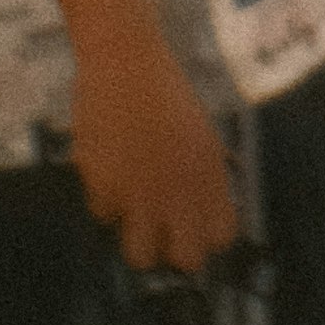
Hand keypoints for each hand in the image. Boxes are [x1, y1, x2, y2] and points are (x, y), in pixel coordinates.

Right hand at [68, 19, 236, 272]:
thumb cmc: (169, 91)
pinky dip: (107, 202)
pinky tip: (110, 175)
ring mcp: (140, 196)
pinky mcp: (103, 190)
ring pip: (140, 255)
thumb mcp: (202, 131)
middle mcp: (180, 192)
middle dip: (177, 252)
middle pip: (186, 260)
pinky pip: (105, 216)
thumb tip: (206, 207)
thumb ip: (205, 173)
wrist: (127, 64)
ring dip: (138, 239)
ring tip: (135, 215)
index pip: (222, 236)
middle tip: (167, 233)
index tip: (199, 228)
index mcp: (211, 173)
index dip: (210, 236)